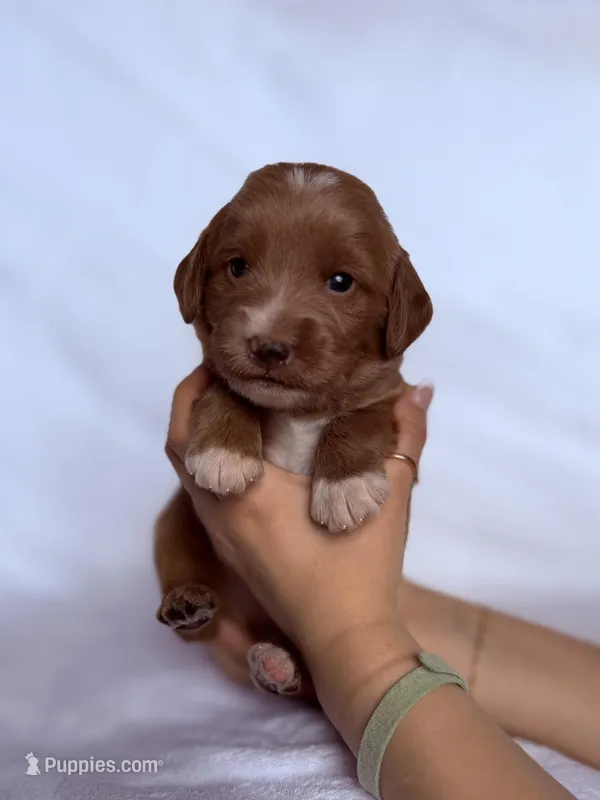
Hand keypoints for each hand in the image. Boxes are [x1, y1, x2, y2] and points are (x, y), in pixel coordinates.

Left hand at [166, 367, 433, 664]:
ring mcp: (222, 537)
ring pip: (189, 474)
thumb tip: (419, 390)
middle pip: (180, 448)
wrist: (346, 639)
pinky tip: (253, 453)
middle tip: (228, 376)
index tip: (224, 360)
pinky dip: (215, 464)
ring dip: (203, 436)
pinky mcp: (232, 553)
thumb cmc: (362, 569)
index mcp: (246, 494)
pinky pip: (204, 495)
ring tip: (239, 406)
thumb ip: (404, 437)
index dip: (198, 387)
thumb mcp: (391, 494)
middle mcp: (220, 514)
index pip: (195, 428)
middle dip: (195, 405)